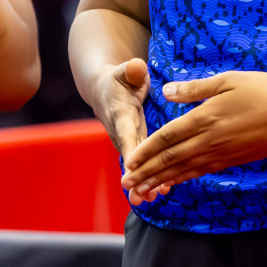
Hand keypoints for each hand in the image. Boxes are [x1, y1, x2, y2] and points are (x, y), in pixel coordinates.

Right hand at [91, 58, 157, 201]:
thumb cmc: (120, 78)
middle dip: (136, 176)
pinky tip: (161, 191)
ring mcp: (127, 140)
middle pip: (129, 156)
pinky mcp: (135, 145)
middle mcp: (121, 131)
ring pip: (136, 164)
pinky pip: (142, 163)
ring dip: (143, 182)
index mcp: (120, 113)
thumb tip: (136, 67)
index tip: (132, 167)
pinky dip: (150, 177)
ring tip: (152, 199)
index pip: (125, 133)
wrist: (104, 90)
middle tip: (141, 196)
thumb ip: (131, 70)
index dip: (129, 149)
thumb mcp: (125, 70)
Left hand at [120, 71, 266, 198]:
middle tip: (126, 184)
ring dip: (160, 180)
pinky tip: (173, 183)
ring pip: (184, 170)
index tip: (128, 161)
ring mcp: (222, 154)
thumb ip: (194, 88)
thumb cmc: (264, 91)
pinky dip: (184, 179)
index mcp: (205, 118)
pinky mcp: (232, 160)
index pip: (167, 137)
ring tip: (142, 190)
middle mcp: (210, 140)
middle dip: (146, 172)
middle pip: (171, 159)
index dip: (146, 150)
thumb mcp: (228, 80)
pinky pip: (202, 172)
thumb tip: (166, 90)